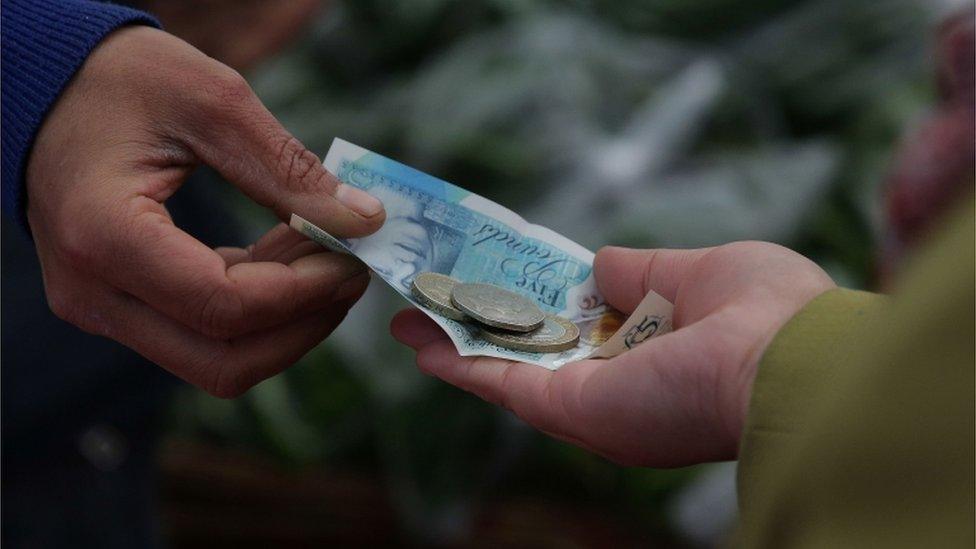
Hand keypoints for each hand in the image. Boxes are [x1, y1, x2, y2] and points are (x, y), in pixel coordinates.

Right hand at [26, 27, 385, 397]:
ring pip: (217, 360)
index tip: (353, 255)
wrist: (48, 87)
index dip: (304, 293)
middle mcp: (93, 292)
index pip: (224, 307)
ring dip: (285, 319)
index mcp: (104, 236)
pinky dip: (259, 306)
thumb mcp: (214, 103)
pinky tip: (289, 252)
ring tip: (324, 251)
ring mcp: (102, 307)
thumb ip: (289, 170)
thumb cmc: (121, 80)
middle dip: (304, 324)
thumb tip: (364, 221)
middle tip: (351, 269)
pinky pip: (202, 334)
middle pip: (223, 362)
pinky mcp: (120, 304)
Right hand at [392, 243, 833, 465]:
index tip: (502, 270)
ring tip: (408, 309)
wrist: (784, 363)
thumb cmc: (764, 310)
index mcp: (656, 347)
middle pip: (535, 346)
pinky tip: (418, 336)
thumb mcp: (700, 269)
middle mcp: (618, 382)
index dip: (541, 295)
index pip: (584, 320)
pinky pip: (497, 380)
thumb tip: (595, 265)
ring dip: (454, 337)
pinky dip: (454, 359)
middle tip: (438, 289)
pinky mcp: (567, 409)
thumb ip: (640, 269)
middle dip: (485, 318)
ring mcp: (589, 399)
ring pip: (505, 365)